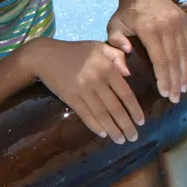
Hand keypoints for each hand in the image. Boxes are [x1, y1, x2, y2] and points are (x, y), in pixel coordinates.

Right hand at [28, 39, 143, 143]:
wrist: (45, 55)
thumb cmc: (75, 51)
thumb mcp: (99, 46)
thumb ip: (117, 56)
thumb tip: (130, 73)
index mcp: (107, 67)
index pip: (125, 93)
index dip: (135, 109)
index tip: (141, 122)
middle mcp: (96, 80)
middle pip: (115, 108)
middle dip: (126, 125)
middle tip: (133, 137)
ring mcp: (82, 90)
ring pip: (102, 114)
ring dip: (113, 130)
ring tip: (121, 140)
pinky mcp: (70, 98)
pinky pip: (85, 115)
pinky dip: (95, 126)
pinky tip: (103, 134)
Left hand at [106, 0, 186, 103]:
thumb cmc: (126, 13)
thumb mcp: (115, 26)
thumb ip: (117, 44)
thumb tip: (124, 68)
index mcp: (148, 28)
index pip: (159, 59)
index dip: (163, 78)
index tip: (164, 94)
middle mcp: (166, 25)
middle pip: (174, 59)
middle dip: (175, 81)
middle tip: (175, 99)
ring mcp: (177, 22)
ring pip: (184, 53)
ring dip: (184, 73)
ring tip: (182, 90)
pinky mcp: (184, 21)